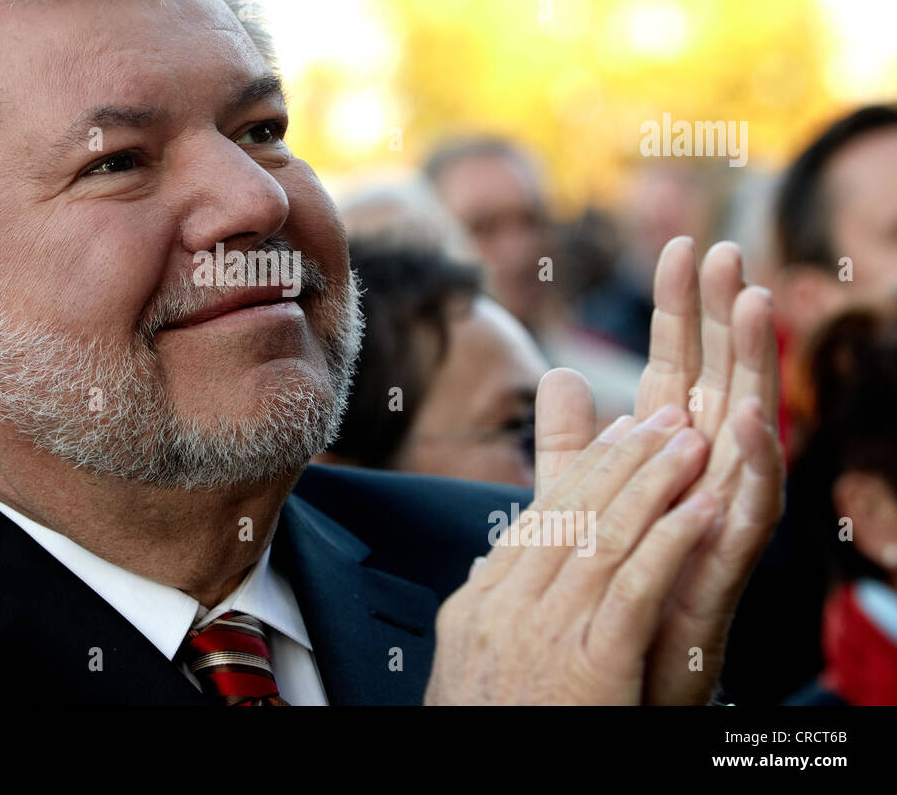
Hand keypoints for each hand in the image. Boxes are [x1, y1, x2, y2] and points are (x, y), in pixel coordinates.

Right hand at [425, 406, 718, 703]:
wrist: (483, 785)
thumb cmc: (488, 728)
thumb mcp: (475, 661)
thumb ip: (493, 605)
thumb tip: (492, 559)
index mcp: (480, 605)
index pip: (537, 518)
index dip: (585, 471)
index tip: (619, 436)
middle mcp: (506, 608)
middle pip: (570, 513)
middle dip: (623, 459)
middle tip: (662, 419)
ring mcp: (543, 634)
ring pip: (603, 536)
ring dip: (654, 483)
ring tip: (690, 444)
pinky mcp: (587, 666)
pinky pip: (634, 588)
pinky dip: (671, 541)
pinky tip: (701, 510)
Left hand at [533, 237, 784, 704]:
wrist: (612, 671)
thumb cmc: (607, 581)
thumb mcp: (579, 498)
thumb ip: (569, 441)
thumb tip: (558, 373)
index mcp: (666, 453)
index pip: (677, 364)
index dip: (680, 308)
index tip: (681, 245)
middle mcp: (700, 475)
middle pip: (717, 380)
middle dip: (722, 317)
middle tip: (726, 250)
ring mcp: (717, 516)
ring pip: (745, 430)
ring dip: (753, 369)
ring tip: (755, 304)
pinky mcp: (723, 567)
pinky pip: (747, 512)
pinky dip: (753, 468)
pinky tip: (751, 423)